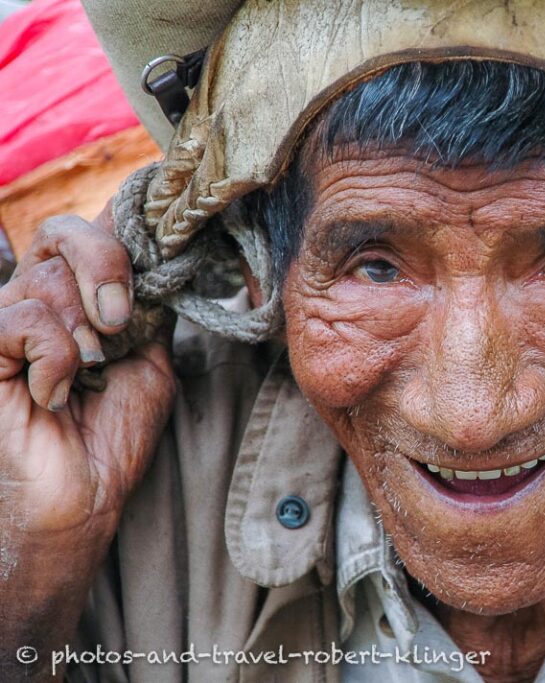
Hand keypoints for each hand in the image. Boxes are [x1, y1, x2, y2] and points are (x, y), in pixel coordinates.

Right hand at [0, 213, 174, 539]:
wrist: (83, 498)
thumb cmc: (112, 435)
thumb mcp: (148, 360)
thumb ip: (149, 306)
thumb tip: (164, 256)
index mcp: (69, 298)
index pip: (85, 229)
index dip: (120, 234)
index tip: (158, 256)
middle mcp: (30, 301)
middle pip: (63, 233)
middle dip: (107, 269)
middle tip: (120, 323)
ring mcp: (0, 325)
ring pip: (47, 278)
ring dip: (86, 331)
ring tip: (88, 375)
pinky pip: (22, 319)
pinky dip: (56, 357)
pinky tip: (54, 394)